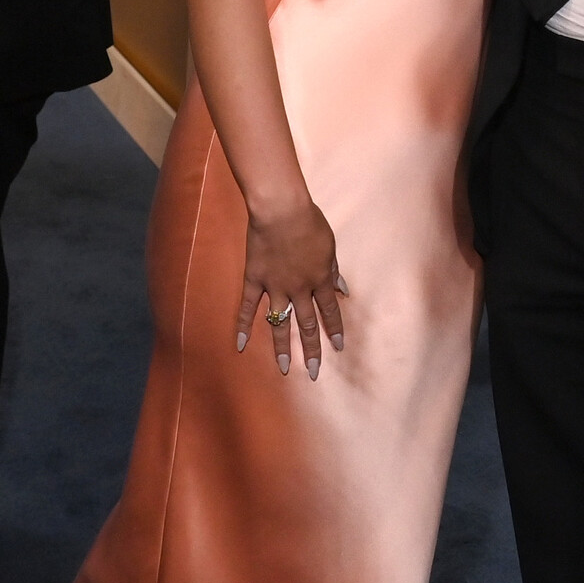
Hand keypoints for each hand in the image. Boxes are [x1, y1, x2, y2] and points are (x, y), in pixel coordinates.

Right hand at [237, 194, 344, 377]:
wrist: (281, 209)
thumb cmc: (309, 222)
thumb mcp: (329, 246)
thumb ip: (333, 271)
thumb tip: (343, 289)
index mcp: (320, 279)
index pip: (329, 311)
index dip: (334, 330)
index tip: (337, 348)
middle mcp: (299, 289)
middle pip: (307, 324)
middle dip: (311, 350)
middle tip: (314, 373)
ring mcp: (275, 287)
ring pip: (279, 323)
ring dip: (282, 348)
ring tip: (283, 369)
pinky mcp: (255, 279)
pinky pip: (248, 307)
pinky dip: (243, 326)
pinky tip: (241, 345)